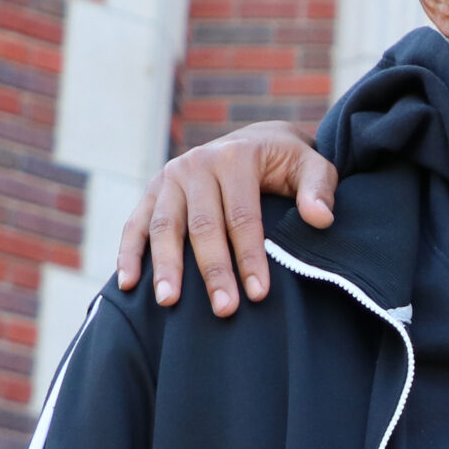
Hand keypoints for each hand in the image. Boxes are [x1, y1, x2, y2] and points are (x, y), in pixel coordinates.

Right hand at [113, 121, 333, 315]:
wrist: (257, 139)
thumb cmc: (288, 162)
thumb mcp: (312, 165)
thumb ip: (319, 188)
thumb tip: (320, 218)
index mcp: (235, 157)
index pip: (242, 216)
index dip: (250, 257)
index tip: (259, 295)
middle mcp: (196, 164)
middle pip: (202, 225)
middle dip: (213, 270)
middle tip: (224, 309)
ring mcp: (170, 177)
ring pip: (164, 226)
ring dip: (165, 266)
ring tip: (169, 303)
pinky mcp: (153, 191)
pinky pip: (135, 224)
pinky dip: (129, 253)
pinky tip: (127, 285)